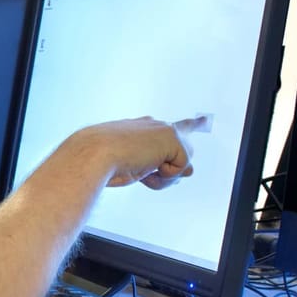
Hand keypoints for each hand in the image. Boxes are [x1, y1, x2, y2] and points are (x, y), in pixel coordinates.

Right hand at [75, 115, 207, 189]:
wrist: (92, 156)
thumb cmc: (102, 163)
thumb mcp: (136, 167)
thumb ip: (162, 166)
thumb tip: (191, 171)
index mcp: (141, 128)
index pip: (171, 128)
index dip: (190, 125)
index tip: (204, 120)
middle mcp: (155, 126)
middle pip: (182, 152)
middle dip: (170, 171)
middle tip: (145, 173)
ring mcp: (164, 130)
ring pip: (183, 162)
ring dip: (165, 176)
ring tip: (141, 172)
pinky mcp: (172, 138)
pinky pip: (181, 168)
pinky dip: (165, 176)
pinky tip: (146, 168)